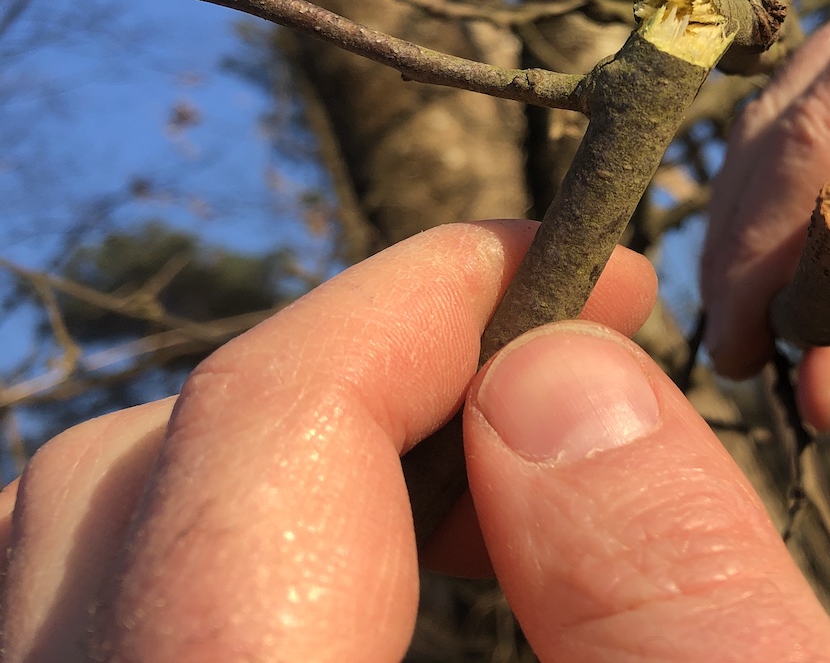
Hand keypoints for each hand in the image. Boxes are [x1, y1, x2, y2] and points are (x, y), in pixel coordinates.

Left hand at [0, 221, 829, 661]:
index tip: (584, 275)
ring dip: (279, 459)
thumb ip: (679, 602)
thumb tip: (565, 368)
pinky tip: (380, 571)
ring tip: (475, 475)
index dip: (416, 311)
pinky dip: (228, 550)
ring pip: (80, 545)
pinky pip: (92, 623)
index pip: (244, 455)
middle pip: (125, 485)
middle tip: (553, 374)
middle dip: (358, 375)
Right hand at [702, 0, 829, 429]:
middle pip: (789, 117)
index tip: (741, 348)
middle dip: (757, 244)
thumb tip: (814, 396)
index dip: (767, 241)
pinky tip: (811, 281)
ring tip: (771, 337)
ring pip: (793, 124)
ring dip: (775, 232)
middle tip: (744, 359)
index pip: (824, 122)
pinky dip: (817, 210)